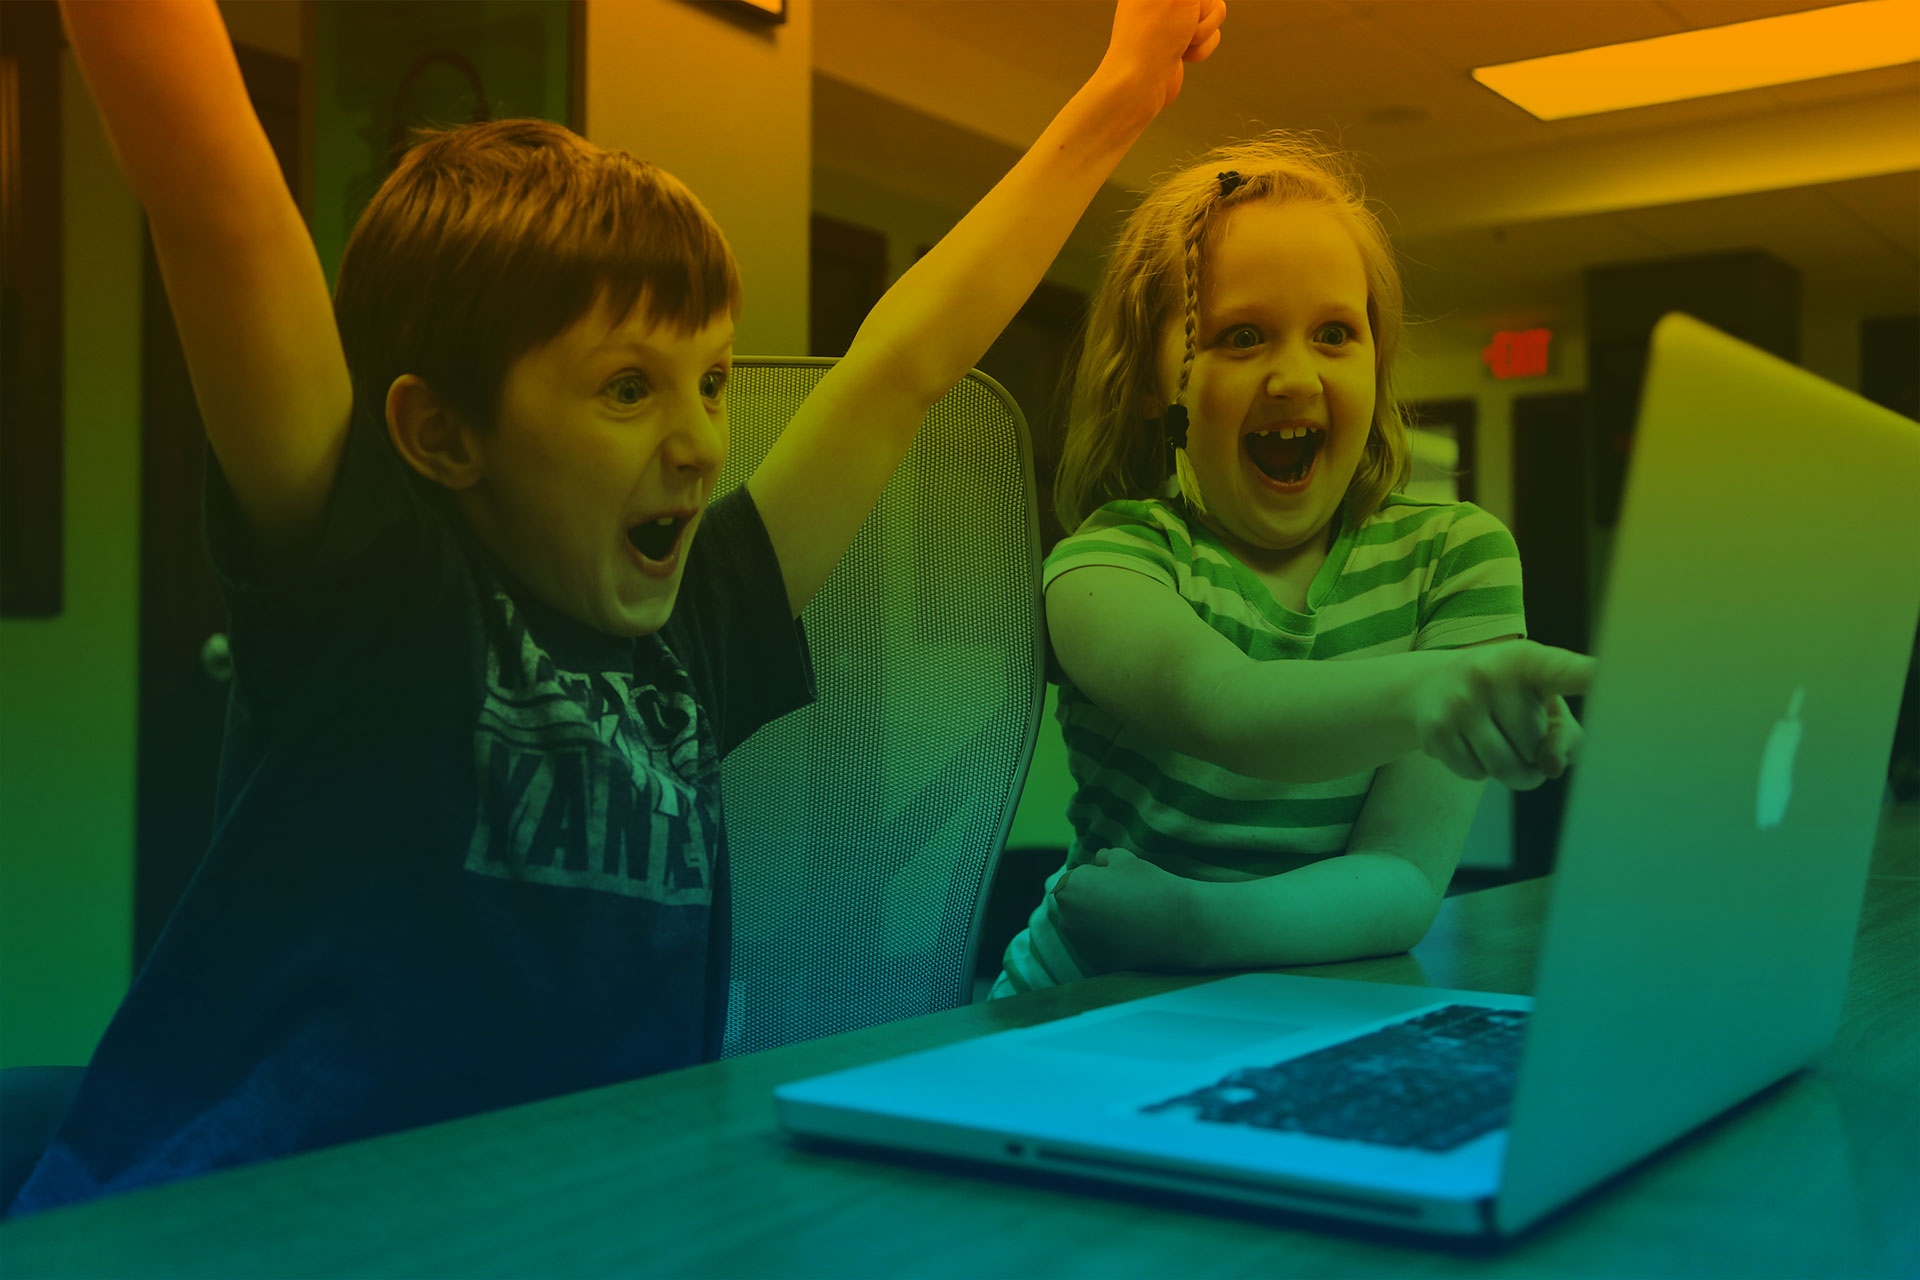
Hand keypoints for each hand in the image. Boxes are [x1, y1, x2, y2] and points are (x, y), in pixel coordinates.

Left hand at [1053, 847, 1199, 973]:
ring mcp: (1079, 945)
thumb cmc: (1149, 885)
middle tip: (1124, 899)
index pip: (1075, 879)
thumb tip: (1099, 860)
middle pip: (1075, 905)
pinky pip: (1097, 947)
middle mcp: (1066, 918)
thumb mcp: (1125, 859)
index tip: (1118, 881)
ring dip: (1099, 923)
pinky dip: (1108, 942)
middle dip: (1092, 901)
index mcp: (1068, 888)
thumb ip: (1104, 857)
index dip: (1097, 877)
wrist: (1178, 924)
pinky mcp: (1096, 963)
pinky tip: (1131, 936)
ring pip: (1085, 928)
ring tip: (1130, 918)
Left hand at [1099, 0, 1226, 111]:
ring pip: (1215, 14)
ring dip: (1202, 33)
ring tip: (1179, 42)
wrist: (1140, 83)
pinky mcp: (1181, 41)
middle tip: (1180, 23)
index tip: (1184, 10)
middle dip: (1203, 12)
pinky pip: (1210, 37)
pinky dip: (1200, 49)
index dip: (1198, 2)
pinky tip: (1180, 57)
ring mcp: (1174, 18)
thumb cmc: (1154, 34)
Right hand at [1410, 642, 1594, 789]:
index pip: (1565, 671)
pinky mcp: (1436, 730)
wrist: (1429, 686)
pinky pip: (1476, 775)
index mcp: (1528, 659)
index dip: (1591, 677)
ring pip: (1507, 769)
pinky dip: (1479, 770)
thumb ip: (1567, 735)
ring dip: (1512, 771)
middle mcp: (1490, 674)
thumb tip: (1552, 767)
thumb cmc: (1506, 696)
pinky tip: (1469, 743)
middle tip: (1516, 729)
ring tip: (1500, 744)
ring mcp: (1459, 701)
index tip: (1610, 674)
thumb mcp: (1542, 700)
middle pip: (1536, 747)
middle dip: (1533, 753)